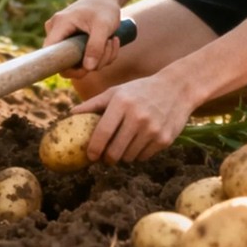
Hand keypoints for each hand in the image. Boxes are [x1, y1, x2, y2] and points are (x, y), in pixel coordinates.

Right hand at [43, 0, 124, 77]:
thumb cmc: (104, 7)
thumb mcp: (103, 26)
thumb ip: (96, 46)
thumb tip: (88, 68)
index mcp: (59, 25)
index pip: (50, 54)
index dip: (65, 67)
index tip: (87, 68)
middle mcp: (56, 32)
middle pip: (66, 63)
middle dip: (91, 62)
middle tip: (109, 47)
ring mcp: (63, 38)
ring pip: (77, 63)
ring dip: (100, 58)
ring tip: (112, 41)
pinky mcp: (70, 43)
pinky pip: (82, 59)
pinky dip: (99, 56)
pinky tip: (110, 42)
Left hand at [73, 74, 193, 163]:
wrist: (177, 88)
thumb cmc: (141, 90)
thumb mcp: (117, 92)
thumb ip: (93, 104)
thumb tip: (69, 115)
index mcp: (122, 102)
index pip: (102, 133)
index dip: (93, 149)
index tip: (90, 156)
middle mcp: (138, 116)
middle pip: (115, 152)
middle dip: (107, 158)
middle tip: (106, 156)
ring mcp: (153, 129)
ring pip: (129, 157)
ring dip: (123, 156)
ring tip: (124, 145)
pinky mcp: (165, 140)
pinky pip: (143, 157)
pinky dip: (138, 154)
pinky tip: (140, 141)